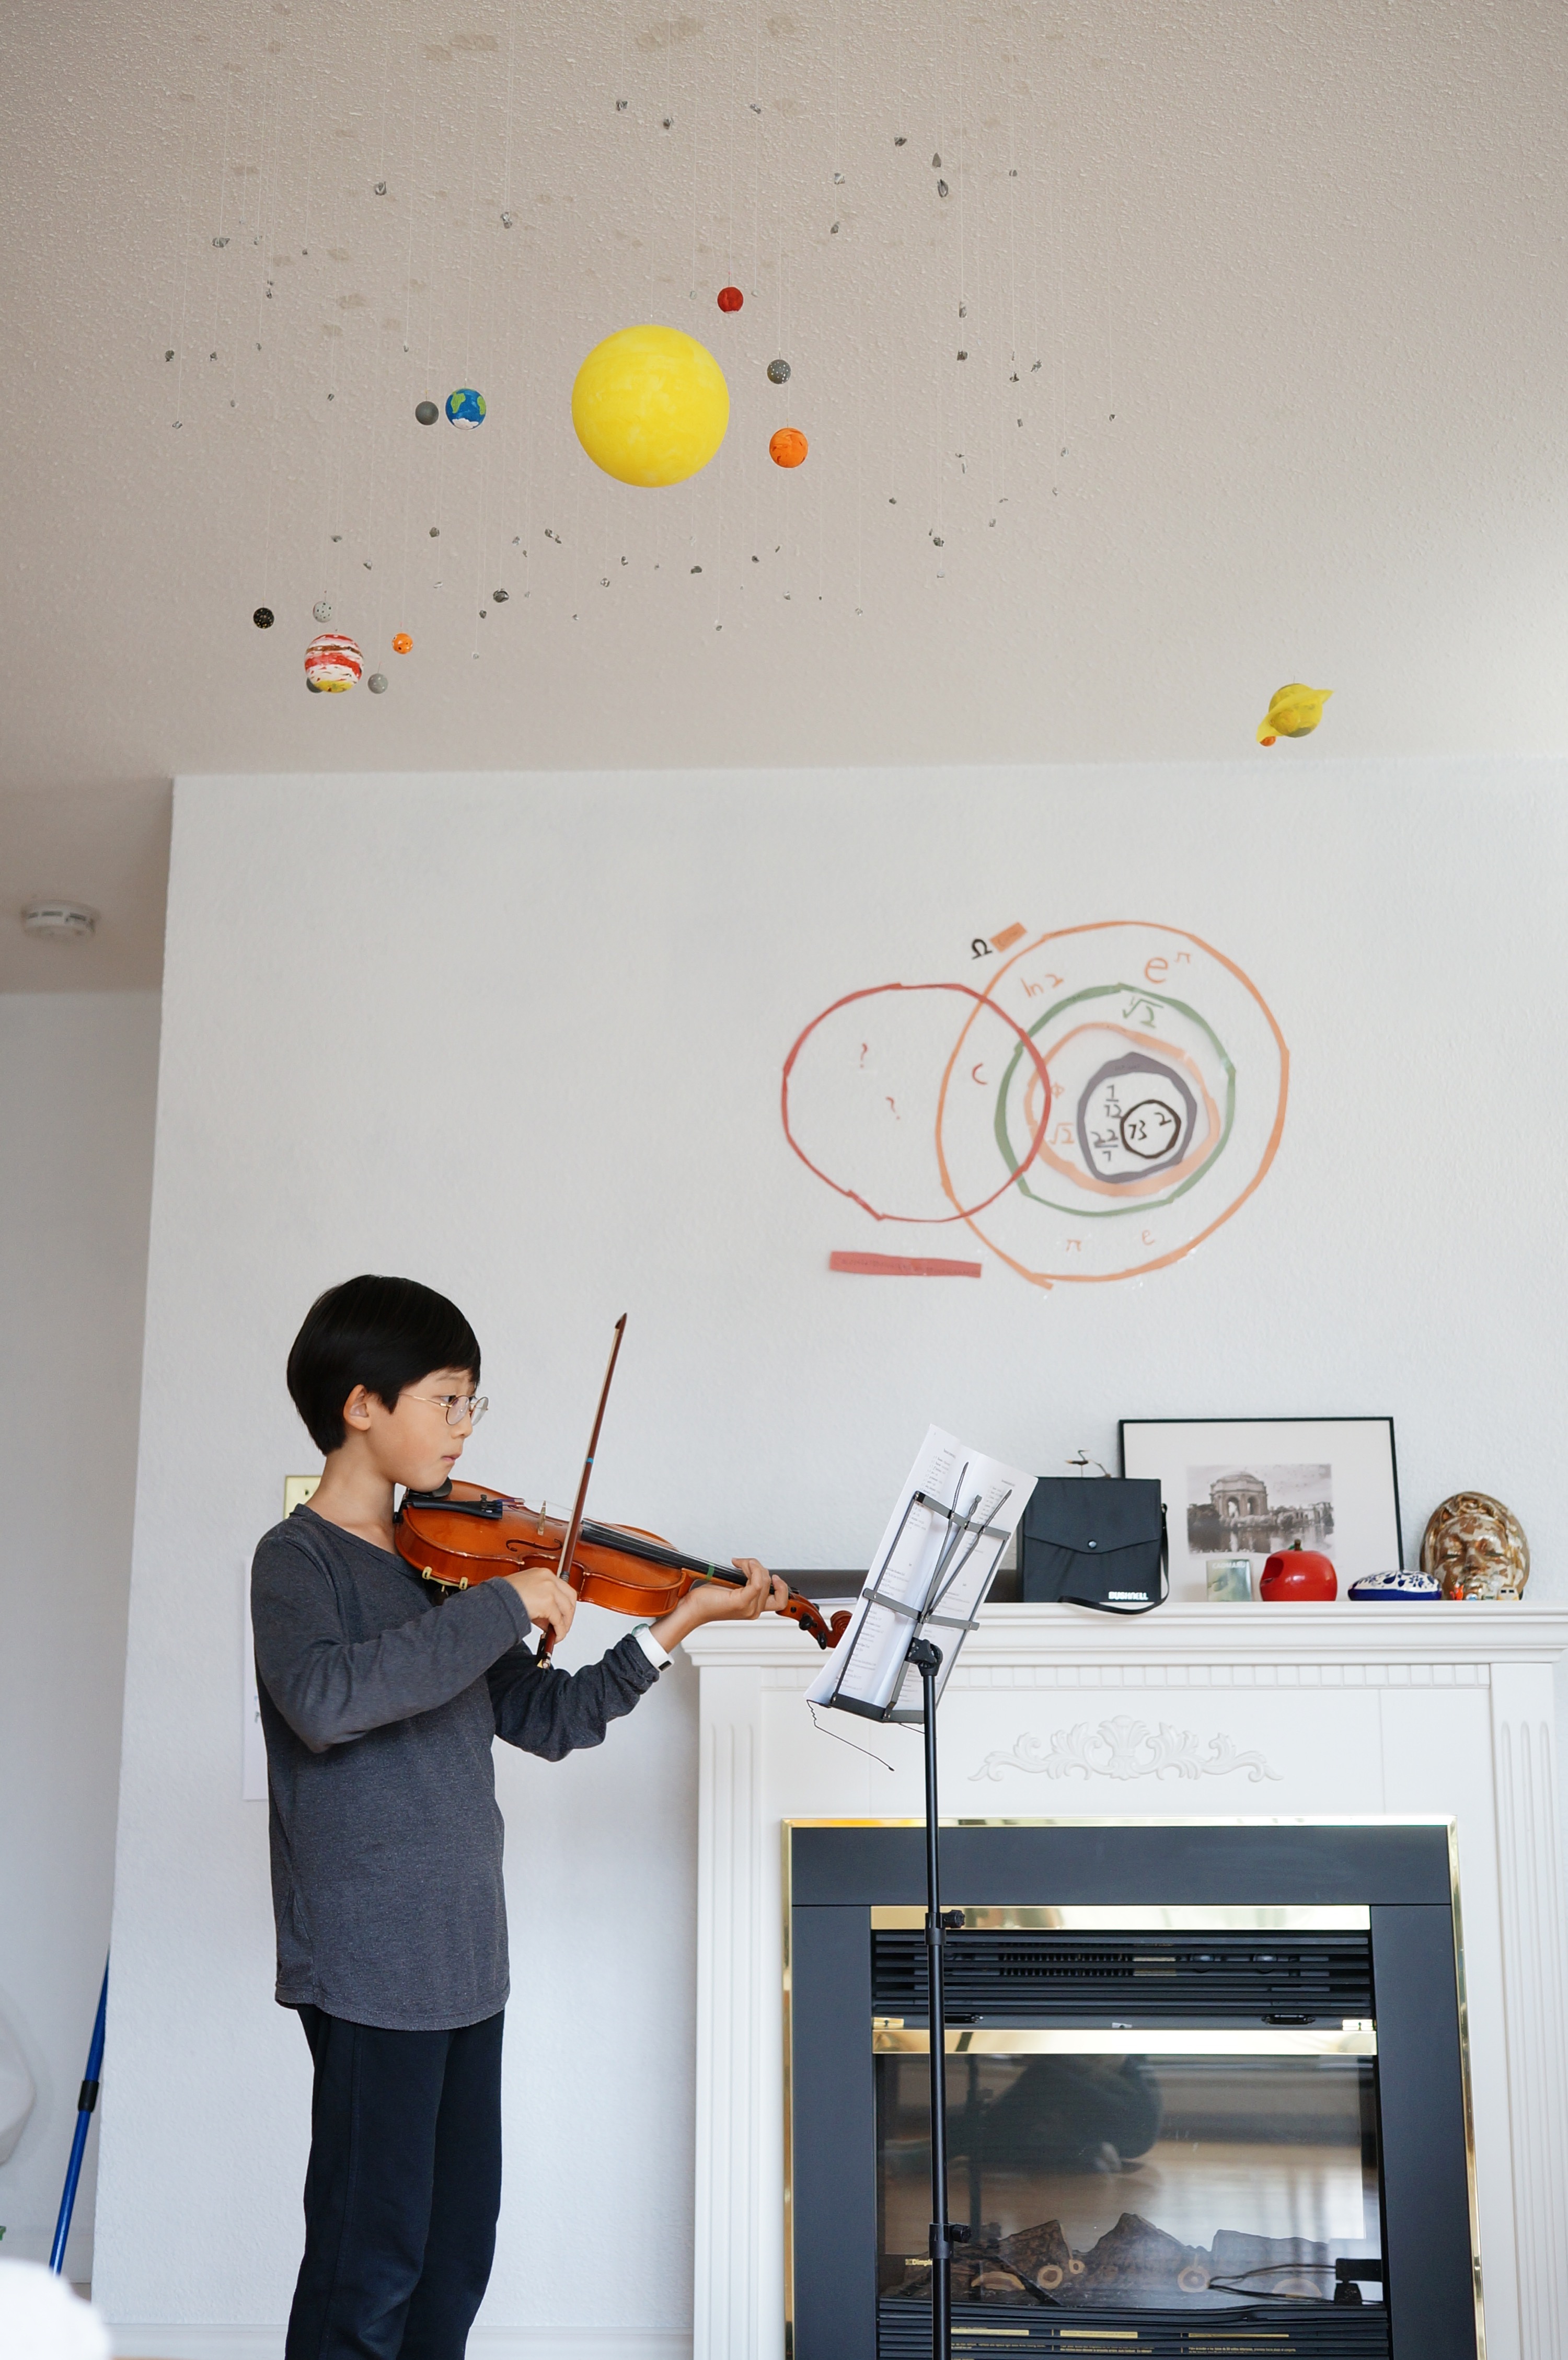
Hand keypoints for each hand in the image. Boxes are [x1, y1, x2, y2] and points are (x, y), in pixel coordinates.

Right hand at [502, 1564, 576, 1643]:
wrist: (494, 1599)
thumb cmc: (504, 1596)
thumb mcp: (525, 1593)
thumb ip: (539, 1603)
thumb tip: (548, 1620)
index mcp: (543, 1573)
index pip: (563, 1588)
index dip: (565, 1604)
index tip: (562, 1614)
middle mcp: (548, 1578)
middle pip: (570, 1597)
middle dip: (568, 1615)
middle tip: (563, 1626)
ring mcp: (549, 1589)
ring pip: (567, 1609)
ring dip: (565, 1625)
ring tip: (557, 1634)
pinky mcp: (547, 1602)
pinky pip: (559, 1621)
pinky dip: (560, 1631)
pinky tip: (555, 1637)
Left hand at [651, 1559, 789, 1650]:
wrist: (693, 1608)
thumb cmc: (708, 1599)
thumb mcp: (733, 1588)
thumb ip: (748, 1583)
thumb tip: (756, 1568)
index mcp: (754, 1609)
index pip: (780, 1599)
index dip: (782, 1586)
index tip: (774, 1576)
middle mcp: (754, 1611)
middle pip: (771, 1583)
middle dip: (759, 1567)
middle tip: (743, 1564)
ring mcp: (749, 1608)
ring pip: (764, 1580)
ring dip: (753, 1565)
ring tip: (739, 1564)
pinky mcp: (741, 1602)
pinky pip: (757, 1582)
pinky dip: (751, 1568)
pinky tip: (739, 1564)